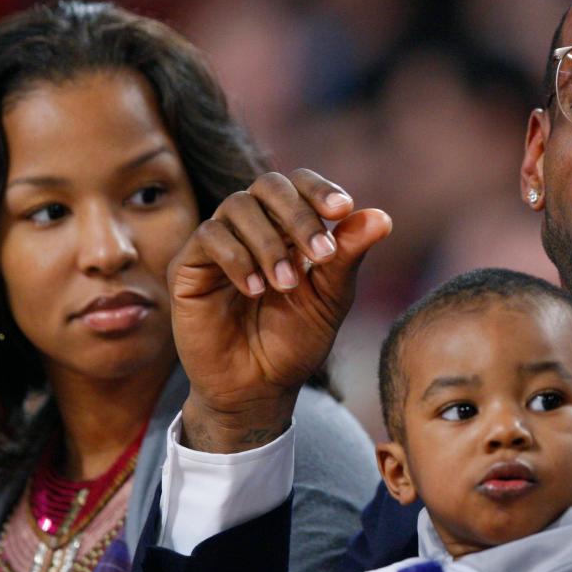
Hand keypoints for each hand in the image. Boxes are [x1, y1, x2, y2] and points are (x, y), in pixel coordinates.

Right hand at [168, 169, 390, 451]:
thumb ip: (349, 255)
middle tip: (321, 254)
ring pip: (238, 206)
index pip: (300, 184)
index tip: (343, 209)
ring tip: (286, 284)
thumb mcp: (329, 298)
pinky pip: (209, 236)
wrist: (257, 388)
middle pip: (269, 185)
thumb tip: (382, 217)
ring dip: (269, 242)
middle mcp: (253, 226)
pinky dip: (237, 258)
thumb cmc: (295, 340)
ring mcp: (220, 242)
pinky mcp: (189, 264)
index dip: (320, 189)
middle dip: (298, 215)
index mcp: (289, 227)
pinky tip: (255, 290)